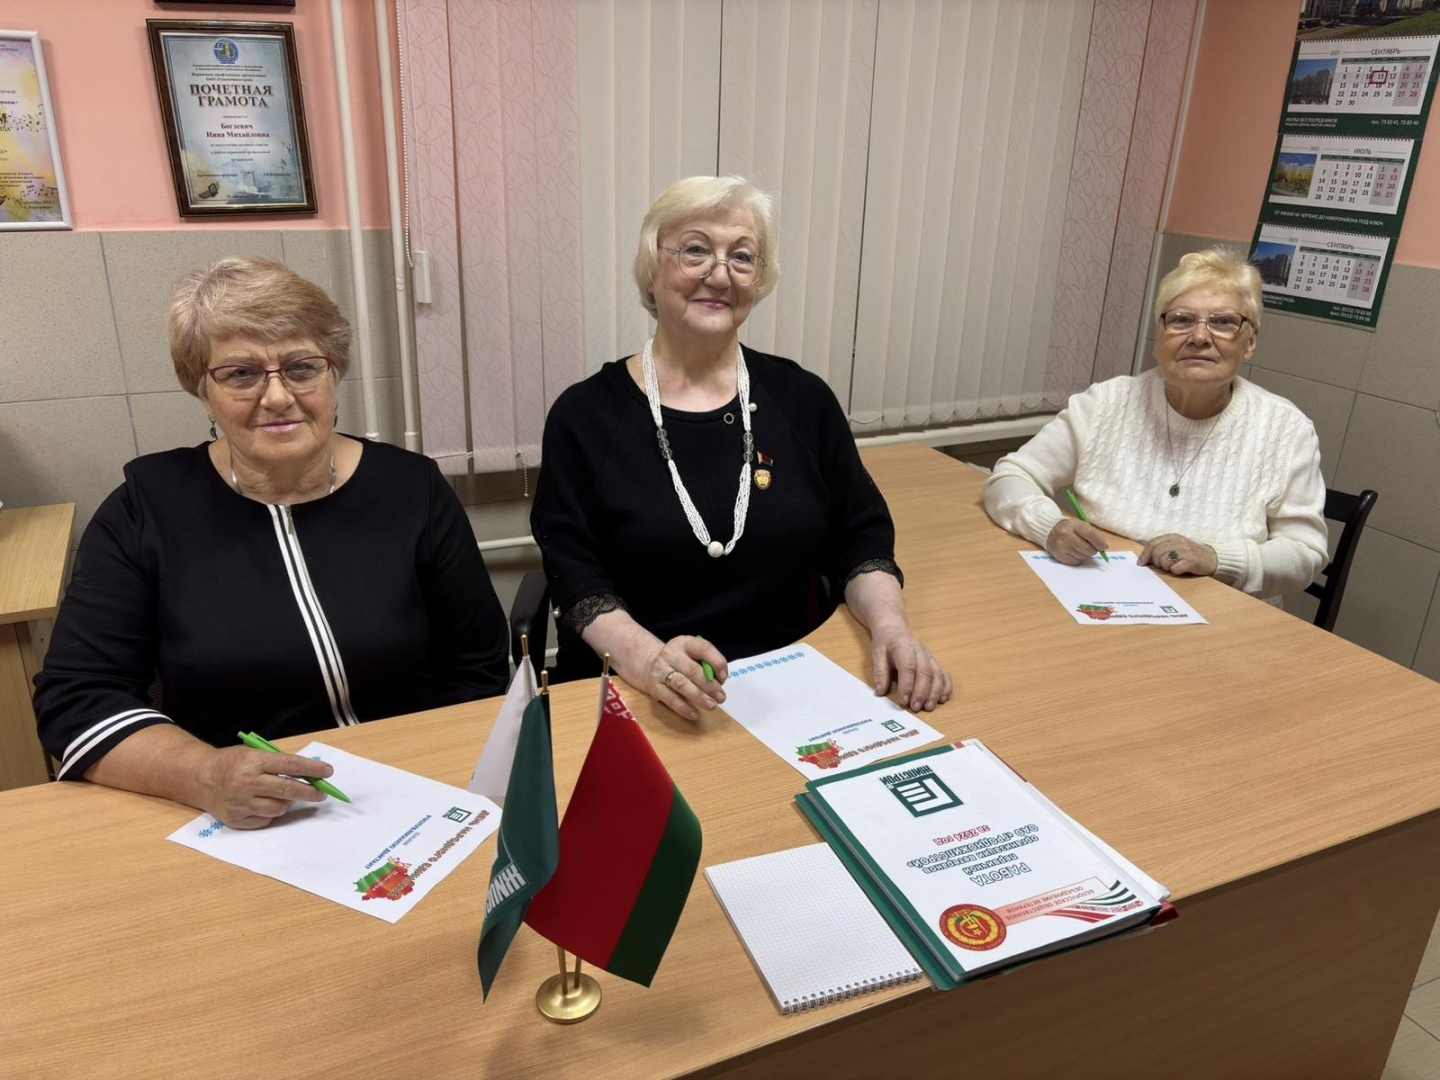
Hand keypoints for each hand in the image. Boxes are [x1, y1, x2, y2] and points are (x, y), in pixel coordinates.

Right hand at [195, 746, 331, 828]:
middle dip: (310, 791)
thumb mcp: (253, 753)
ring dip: (289, 802)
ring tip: (287, 796)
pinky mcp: (236, 819)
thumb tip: (309, 773)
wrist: (200, 778)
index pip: (290, 765)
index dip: (312, 769)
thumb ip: (278, 763)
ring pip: (279, 808)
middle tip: (322, 792)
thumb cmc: (232, 763)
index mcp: (253, 762)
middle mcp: (246, 783)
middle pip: (287, 789)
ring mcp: (240, 803)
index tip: (328, 772)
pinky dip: (272, 813)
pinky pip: (266, 820)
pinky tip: (268, 804)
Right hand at [641, 635, 728, 721]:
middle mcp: (671, 654)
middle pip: (693, 670)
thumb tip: (719, 681)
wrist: (649, 665)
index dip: (717, 662)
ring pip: (682, 684)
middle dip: (710, 685)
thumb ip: (706, 664)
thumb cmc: (679, 661)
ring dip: (699, 697)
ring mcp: (661, 670)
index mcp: (684, 643)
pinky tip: (695, 714)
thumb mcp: (691, 654)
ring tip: (711, 706)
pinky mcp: (655, 687)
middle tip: (721, 697)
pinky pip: (670, 698)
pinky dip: (684, 708)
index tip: (724, 677)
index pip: (703, 648)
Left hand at [869, 622, 952, 711]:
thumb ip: (879, 672)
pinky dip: (946, 687)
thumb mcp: (876, 653)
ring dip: (935, 692)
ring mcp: (929, 657)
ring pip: (937, 674)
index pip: (908, 667)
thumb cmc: (885, 643)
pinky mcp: (934, 662)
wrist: (894, 629)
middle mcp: (920, 651)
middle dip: (922, 692)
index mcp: (903, 647)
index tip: (904, 700)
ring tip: (929, 707)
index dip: (907, 685)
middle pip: (925, 672)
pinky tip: (942, 699)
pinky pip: (944, 674)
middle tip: (915, 707)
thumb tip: (880, 691)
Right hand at [1045, 518, 1109, 563]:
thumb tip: (1104, 546)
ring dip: (1085, 554)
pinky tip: (1074, 552)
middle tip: (1092, 548)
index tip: (1104, 547)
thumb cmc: (1070, 529)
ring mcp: (1061, 546)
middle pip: (1087, 548)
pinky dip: (1078, 559)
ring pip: (1082, 556)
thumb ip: (1094, 534)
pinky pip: (1076, 562)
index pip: (1090, 534)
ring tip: (1080, 548)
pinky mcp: (1059, 555)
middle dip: (1093, 550)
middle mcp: (1065, 535)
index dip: (1099, 542)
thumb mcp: (1081, 526)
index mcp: (1073, 525)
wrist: (1050, 531)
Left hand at [1139, 533, 1217, 577]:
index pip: (1152, 543)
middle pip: (1156, 553)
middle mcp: (1179, 541)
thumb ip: (1160, 550)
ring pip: (1164, 561)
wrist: (1212, 559)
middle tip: (1164, 566)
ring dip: (1166, 567)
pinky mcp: (1192, 561)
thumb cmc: (1189, 555)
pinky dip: (1175, 571)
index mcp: (1173, 537)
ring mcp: (1186, 551)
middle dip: (1156, 562)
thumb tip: (1142, 560)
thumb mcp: (1175, 547)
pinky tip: (1181, 570)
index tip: (1141, 564)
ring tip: (1174, 567)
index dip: (1144, 554)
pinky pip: (1175, 568)